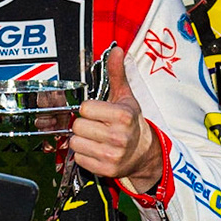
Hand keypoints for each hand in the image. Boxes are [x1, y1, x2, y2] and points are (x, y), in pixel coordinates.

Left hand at [72, 47, 161, 192]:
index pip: (85, 108)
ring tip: (95, 137)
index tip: (98, 112)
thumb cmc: (132, 123)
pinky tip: (96, 149)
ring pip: (76, 143)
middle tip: (95, 125)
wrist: (144, 153)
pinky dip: (84, 154)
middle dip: (84, 124)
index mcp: (123, 116)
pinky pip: (79, 158)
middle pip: (78, 126)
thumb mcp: (126, 97)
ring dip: (82, 140)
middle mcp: (119, 136)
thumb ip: (117, 74)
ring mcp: (112, 155)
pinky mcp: (106, 170)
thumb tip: (116, 51)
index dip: (89, 109)